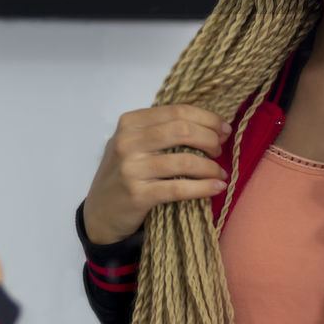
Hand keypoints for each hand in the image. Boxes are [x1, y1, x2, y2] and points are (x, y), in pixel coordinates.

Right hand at [81, 105, 230, 245]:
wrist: (100, 212)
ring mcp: (131, 168)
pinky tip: (217, 187)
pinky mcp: (138, 194)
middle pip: (182, 130)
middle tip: (220, 150)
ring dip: (210, 167)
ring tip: (220, 173)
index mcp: (129, 123)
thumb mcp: (133, 144)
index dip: (206, 118)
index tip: (224, 128)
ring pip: (184, 161)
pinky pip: (179, 188)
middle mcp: (128, 142)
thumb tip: (210, 127)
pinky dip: (203, 187)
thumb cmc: (123, 174)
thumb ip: (161, 131)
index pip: (176, 111)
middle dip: (210, 139)